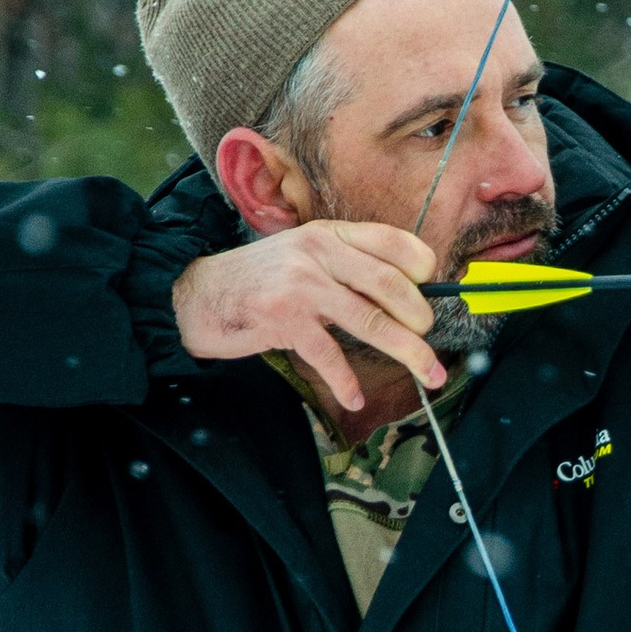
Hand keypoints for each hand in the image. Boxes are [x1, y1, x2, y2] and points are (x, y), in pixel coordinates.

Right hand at [172, 219, 444, 413]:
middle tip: (430, 340)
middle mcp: (318, 252)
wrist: (196, 295)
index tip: (434, 291)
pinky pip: (330, 354)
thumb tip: (402, 297)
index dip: (422, 267)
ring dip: (408, 352)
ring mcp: (301, 285)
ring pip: (371, 321)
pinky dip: (346, 381)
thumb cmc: (257, 281)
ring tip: (428, 373)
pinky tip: (354, 397)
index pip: (392, 241)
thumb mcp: (301, 255)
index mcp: (328, 234)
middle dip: (421, 318)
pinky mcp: (283, 319)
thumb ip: (343, 266)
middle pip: (391, 285)